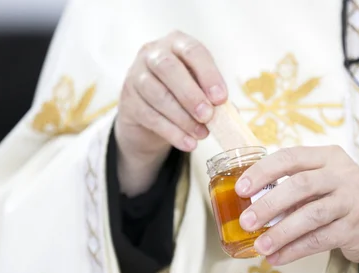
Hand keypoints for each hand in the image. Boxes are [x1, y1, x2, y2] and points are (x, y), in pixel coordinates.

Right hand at [115, 31, 226, 195]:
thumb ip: (213, 96)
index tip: (221, 98)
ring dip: (182, 118)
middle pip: (168, 69)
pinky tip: (188, 143)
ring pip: (157, 94)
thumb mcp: (199, 88)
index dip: (208, 75)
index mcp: (176, 43)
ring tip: (201, 134)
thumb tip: (230, 113)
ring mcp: (136, 76)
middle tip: (208, 116)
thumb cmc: (181, 93)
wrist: (149, 112)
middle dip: (191, 95)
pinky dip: (172, 132)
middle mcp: (152, 54)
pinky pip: (150, 116)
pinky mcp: (128, 101)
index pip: (192, 51)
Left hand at [235, 146, 358, 271]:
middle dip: (269, 204)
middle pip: (300, 185)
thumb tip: (250, 204)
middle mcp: (343, 175)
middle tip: (246, 222)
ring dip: (281, 233)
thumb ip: (294, 187)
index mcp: (328, 157)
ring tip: (260, 246)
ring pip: (310, 215)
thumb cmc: (343, 199)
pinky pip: (319, 240)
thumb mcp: (324, 182)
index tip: (241, 189)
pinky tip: (277, 258)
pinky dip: (294, 250)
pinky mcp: (355, 228)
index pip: (291, 157)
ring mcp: (352, 201)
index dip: (263, 171)